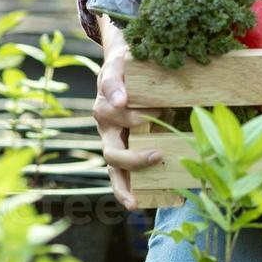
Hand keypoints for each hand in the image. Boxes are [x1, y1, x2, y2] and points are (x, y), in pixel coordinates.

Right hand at [93, 20, 162, 210]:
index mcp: (108, 89)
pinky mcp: (120, 151)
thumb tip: (140, 89)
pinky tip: (136, 203)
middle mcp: (106, 117)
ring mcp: (111, 137)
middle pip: (110, 138)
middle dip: (131, 150)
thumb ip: (135, 67)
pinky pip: (118, 175)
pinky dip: (124, 190)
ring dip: (127, 175)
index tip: (124, 100)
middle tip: (155, 152)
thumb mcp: (135, 58)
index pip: (108, 88)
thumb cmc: (134, 66)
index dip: (115, 94)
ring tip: (139, 194)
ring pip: (112, 160)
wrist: (124, 68)